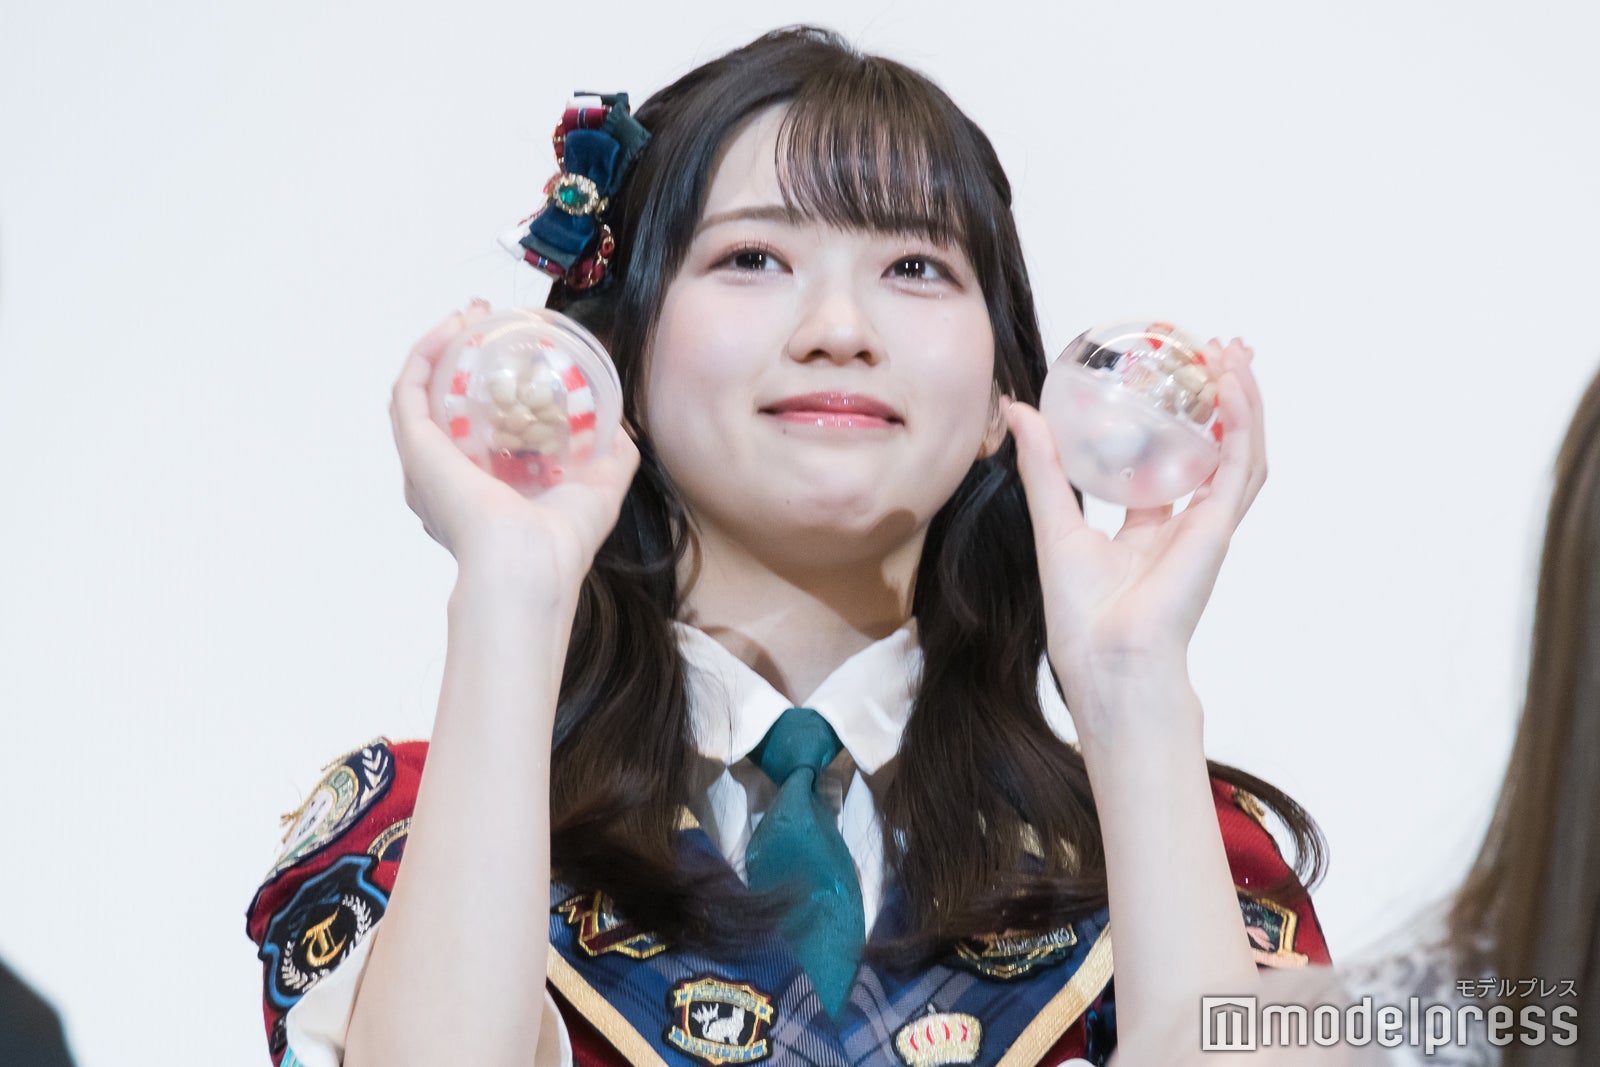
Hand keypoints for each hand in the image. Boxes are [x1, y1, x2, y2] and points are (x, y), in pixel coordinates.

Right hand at [389, 300, 640, 587]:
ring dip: (440, 346)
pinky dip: (425, 354)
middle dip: (459, 355)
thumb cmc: (562, 539)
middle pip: (443, 401)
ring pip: (420, 390)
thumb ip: (612, 455)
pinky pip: (409, 390)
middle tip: (484, 320)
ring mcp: (426, 462)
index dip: (488, 383)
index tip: (510, 346)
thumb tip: (620, 424)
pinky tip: (450, 328)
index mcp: (483, 486)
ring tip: (467, 316)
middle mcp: (446, 476)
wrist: (533, 562)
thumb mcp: (600, 486)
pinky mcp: (416, 448)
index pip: (476, 425)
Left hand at [1005, 339, 1265, 727]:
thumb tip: (1019, 412)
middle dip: (1225, 400)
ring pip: (1241, 451)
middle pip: (1216, 449)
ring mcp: (1207, 526)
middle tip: (1220, 350)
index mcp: (1148, 530)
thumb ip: (1043, 467)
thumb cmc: (1080, 613)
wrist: (1107, 656)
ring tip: (1236, 353)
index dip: (1177, 422)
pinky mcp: (1218, 527)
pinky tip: (1232, 385)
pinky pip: (1240, 464)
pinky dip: (1242, 423)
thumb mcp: (1054, 523)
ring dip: (1245, 401)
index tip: (1173, 379)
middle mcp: (1183, 525)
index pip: (1171, 464)